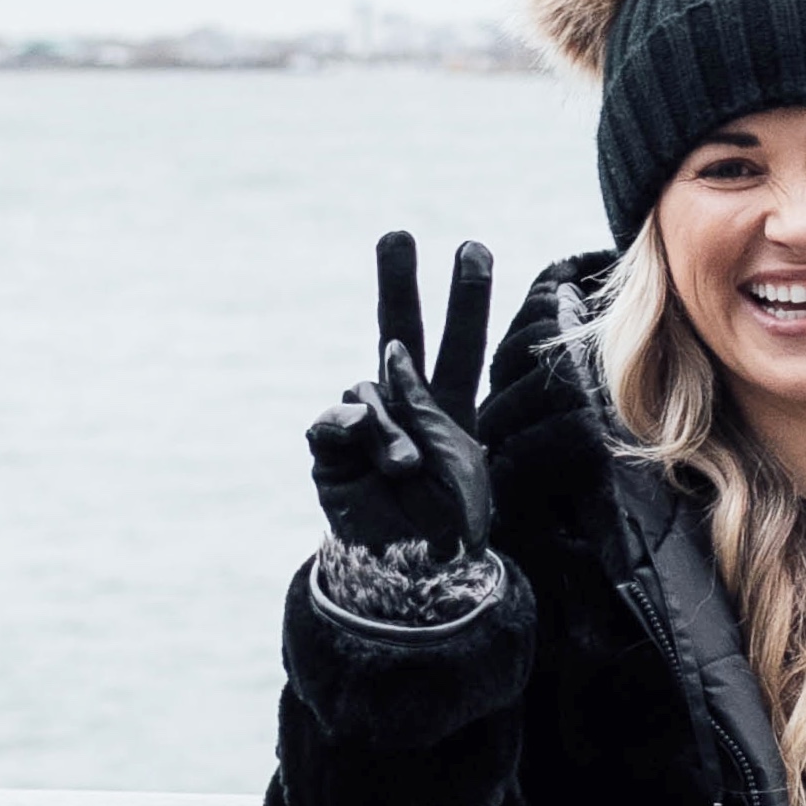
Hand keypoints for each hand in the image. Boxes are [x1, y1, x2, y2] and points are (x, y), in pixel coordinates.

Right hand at [307, 230, 495, 560]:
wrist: (411, 572)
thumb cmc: (449, 522)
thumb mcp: (458, 462)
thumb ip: (423, 407)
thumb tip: (382, 366)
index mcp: (448, 405)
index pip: (461, 342)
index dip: (467, 297)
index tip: (474, 246)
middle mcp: (406, 405)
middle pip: (401, 331)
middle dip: (399, 283)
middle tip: (397, 234)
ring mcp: (366, 424)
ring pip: (370, 389)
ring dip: (390, 424)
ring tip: (406, 466)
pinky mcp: (331, 450)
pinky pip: (333, 422)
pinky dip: (349, 427)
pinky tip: (359, 440)